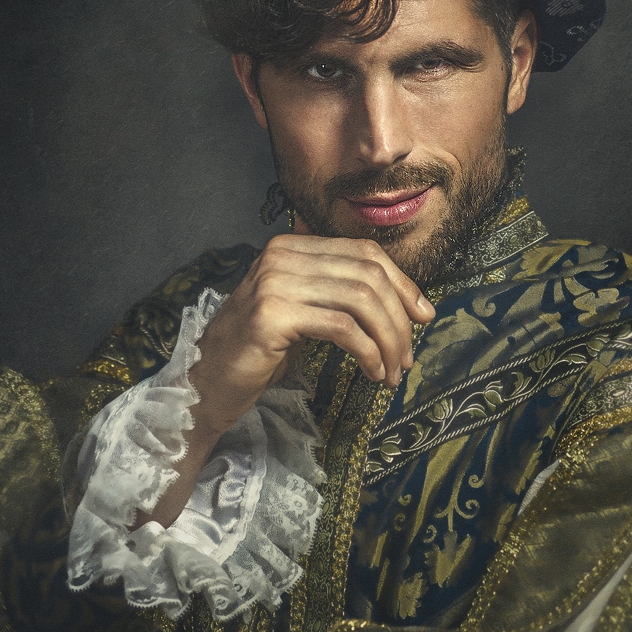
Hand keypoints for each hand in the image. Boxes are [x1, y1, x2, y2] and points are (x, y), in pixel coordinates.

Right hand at [135, 235, 433, 528]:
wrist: (207, 385)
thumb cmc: (260, 353)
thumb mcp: (305, 312)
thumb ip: (342, 295)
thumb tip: (412, 303)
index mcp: (291, 246)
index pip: (364, 253)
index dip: (402, 284)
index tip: (424, 317)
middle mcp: (281, 256)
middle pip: (368, 275)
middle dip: (399, 319)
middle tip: (407, 358)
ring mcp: (274, 283)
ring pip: (361, 301)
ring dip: (388, 340)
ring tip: (392, 371)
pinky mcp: (271, 316)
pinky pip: (342, 328)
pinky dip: (368, 352)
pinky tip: (372, 373)